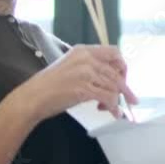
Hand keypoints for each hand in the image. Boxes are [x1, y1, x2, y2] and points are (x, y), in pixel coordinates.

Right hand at [19, 44, 137, 123]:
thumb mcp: (70, 67)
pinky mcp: (83, 89)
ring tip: (112, 110)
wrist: (32, 97)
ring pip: (114, 86)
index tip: (124, 78)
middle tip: (131, 99)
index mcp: (83, 50)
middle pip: (116, 72)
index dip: (122, 66)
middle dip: (126, 88)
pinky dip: (113, 107)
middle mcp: (86, 59)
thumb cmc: (49, 86)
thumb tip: (110, 79)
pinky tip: (112, 113)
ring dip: (116, 101)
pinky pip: (108, 98)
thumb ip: (89, 68)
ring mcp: (85, 73)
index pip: (114, 52)